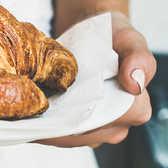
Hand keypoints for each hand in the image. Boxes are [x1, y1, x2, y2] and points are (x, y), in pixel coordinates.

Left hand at [38, 11, 155, 148]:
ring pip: (65, 136)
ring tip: (28, 106)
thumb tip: (136, 84)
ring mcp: (92, 132)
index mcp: (135, 110)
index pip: (109, 120)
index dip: (84, 111)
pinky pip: (54, 134)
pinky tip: (28, 110)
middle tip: (34, 102)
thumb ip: (139, 58)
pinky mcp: (73, 131)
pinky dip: (40, 124)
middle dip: (59, 120)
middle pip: (83, 132)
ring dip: (45, 124)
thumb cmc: (114, 37)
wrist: (90, 32)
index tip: (60, 98)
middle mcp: (115, 127)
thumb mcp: (130, 39)